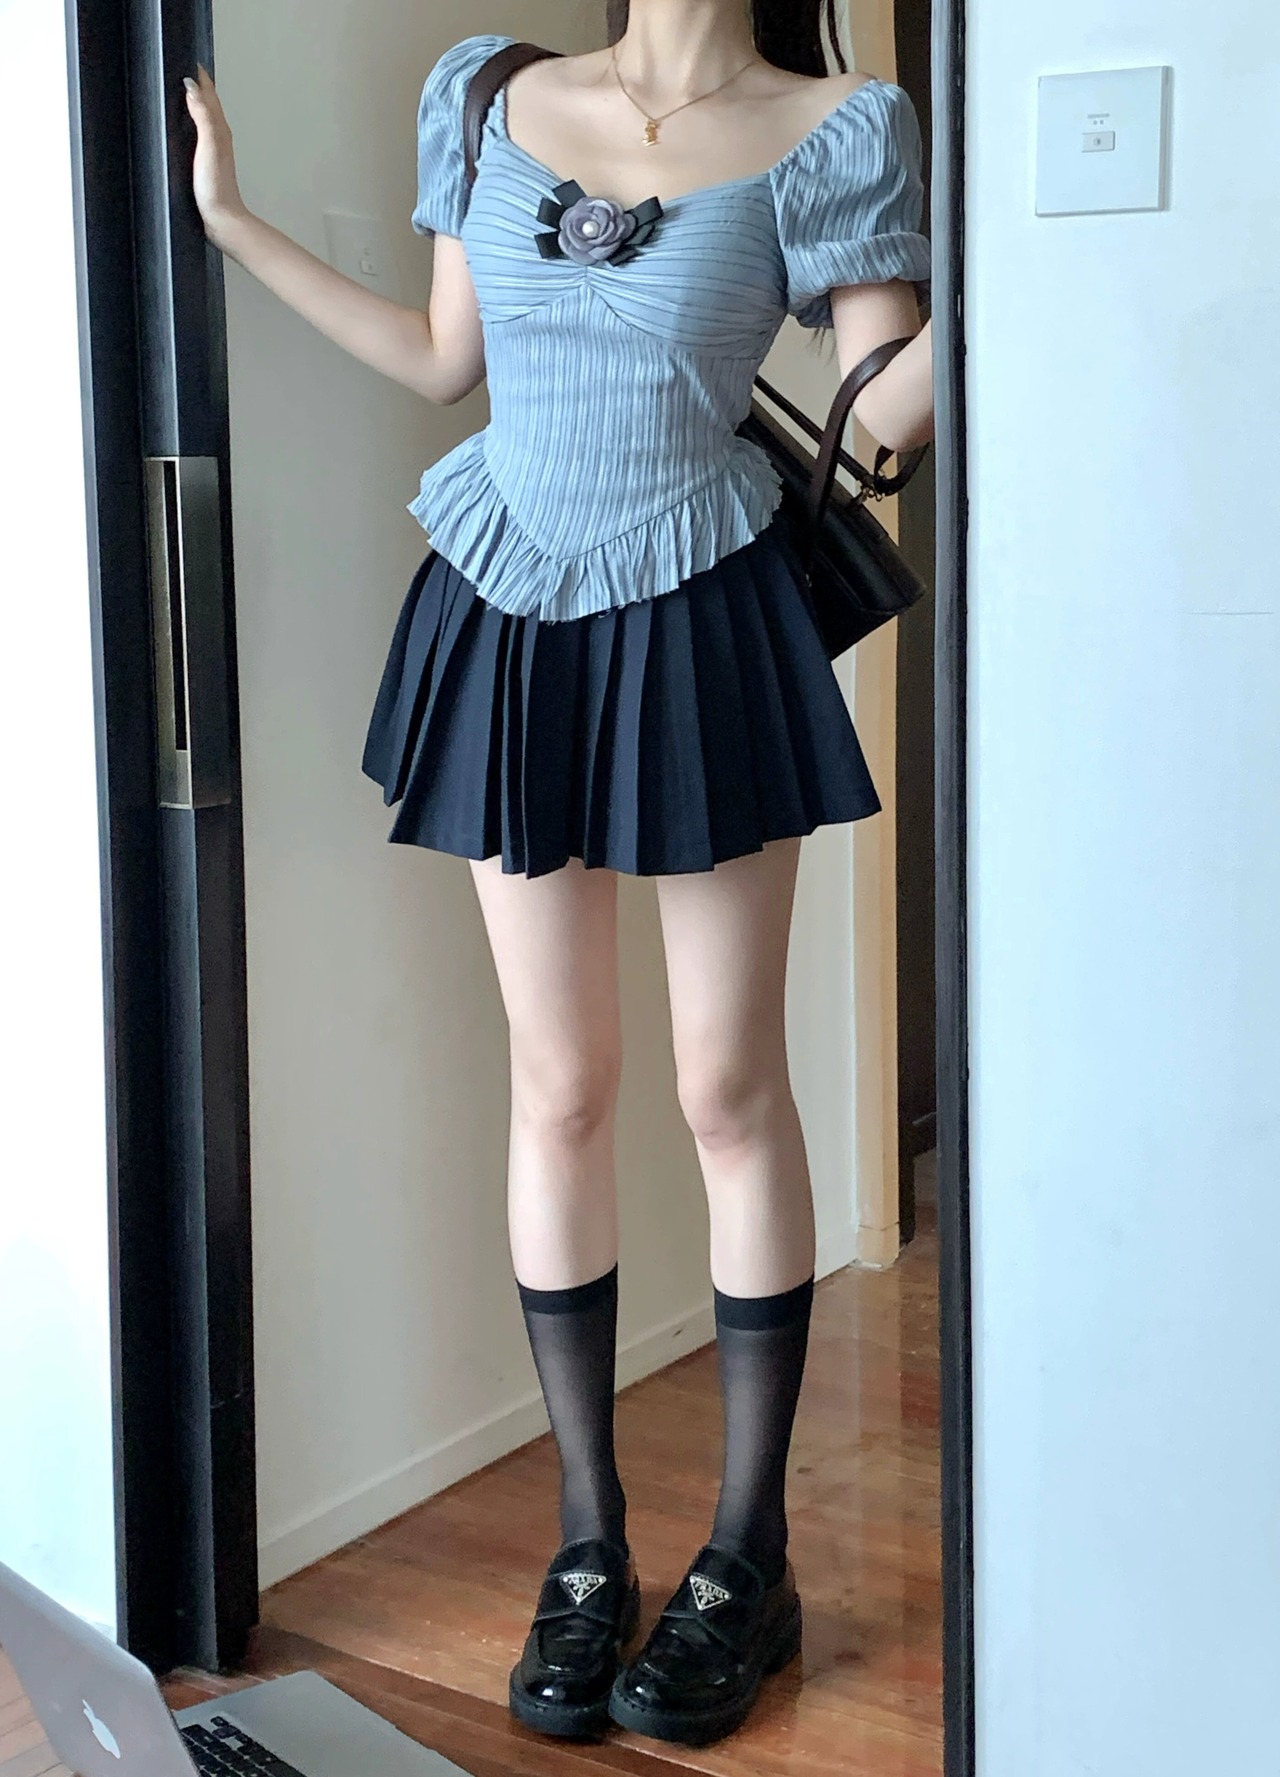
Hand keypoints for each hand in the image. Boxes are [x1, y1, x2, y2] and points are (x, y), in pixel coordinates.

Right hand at [183, 64, 247, 248]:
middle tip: (179, 68)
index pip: (209, 93)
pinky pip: (196, 136)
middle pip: (206, 103)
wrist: (222, 221)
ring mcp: (211, 151)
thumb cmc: (216, 187)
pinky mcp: (204, 165)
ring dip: (193, 103)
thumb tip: (191, 87)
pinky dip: (189, 124)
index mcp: (219, 129)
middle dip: (195, 84)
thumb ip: (203, 116)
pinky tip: (180, 129)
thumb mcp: (208, 146)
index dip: (199, 75)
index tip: (186, 57)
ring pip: (202, 119)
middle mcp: (218, 137)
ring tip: (178, 90)